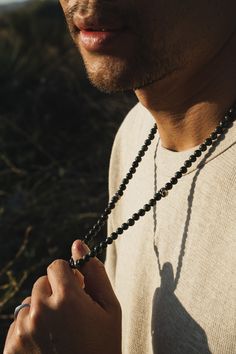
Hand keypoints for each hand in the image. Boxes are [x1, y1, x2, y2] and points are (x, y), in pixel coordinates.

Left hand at [4, 240, 121, 353]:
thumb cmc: (103, 345)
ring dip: (42, 308)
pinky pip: (19, 322)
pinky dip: (31, 326)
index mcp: (67, 298)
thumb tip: (79, 244)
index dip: (69, 275)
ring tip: (59, 330)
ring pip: (30, 302)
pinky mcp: (12, 347)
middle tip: (70, 312)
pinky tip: (48, 342)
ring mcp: (24, 330)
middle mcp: (40, 310)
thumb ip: (95, 272)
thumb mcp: (110, 308)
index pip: (57, 265)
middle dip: (55, 290)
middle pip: (42, 282)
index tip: (77, 288)